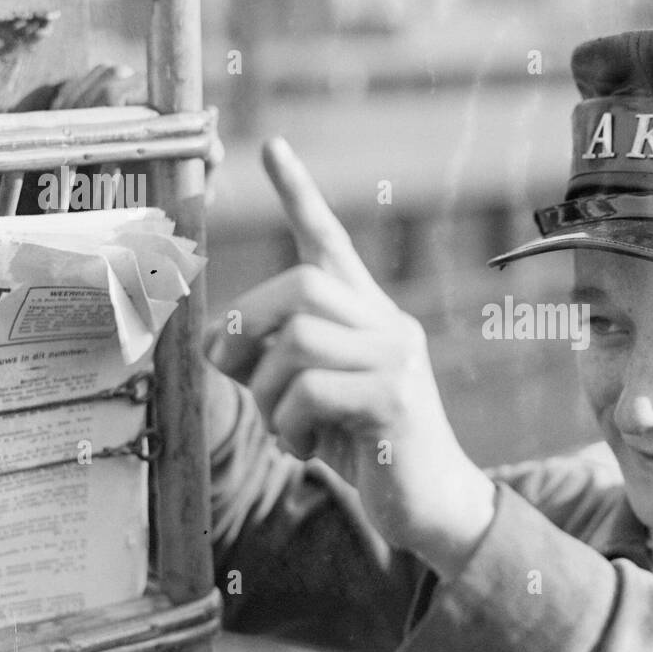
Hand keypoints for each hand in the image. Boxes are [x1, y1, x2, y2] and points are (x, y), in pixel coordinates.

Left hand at [205, 137, 495, 577]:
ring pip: (300, 339)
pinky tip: (307, 448)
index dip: (301, 195)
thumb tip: (222, 343)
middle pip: (300, 284)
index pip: (331, 242)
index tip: (272, 147)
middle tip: (236, 369)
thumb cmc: (366, 447)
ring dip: (269, 392)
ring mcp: (397, 358)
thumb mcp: (309, 397)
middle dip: (250, 323)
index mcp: (368, 316)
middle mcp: (388, 324)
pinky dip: (290, 423)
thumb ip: (273, 362)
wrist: (430, 504)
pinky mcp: (396, 399)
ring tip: (287, 428)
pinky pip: (313, 390)